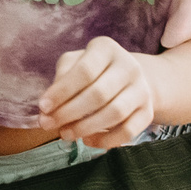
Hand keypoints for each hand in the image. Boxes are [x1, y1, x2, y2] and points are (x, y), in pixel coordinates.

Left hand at [39, 37, 158, 147]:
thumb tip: (47, 108)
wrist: (129, 78)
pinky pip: (128, 131)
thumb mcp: (74, 63)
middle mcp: (129, 66)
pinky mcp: (147, 112)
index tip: (43, 107)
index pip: (84, 71)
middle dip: (68, 113)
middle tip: (48, 124)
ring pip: (114, 114)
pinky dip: (105, 140)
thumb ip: (61, 78)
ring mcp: (142, 89)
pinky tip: (87, 140)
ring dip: (85, 128)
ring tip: (65, 134)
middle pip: (98, 94)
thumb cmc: (92, 70)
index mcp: (106, 48)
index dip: (62, 91)